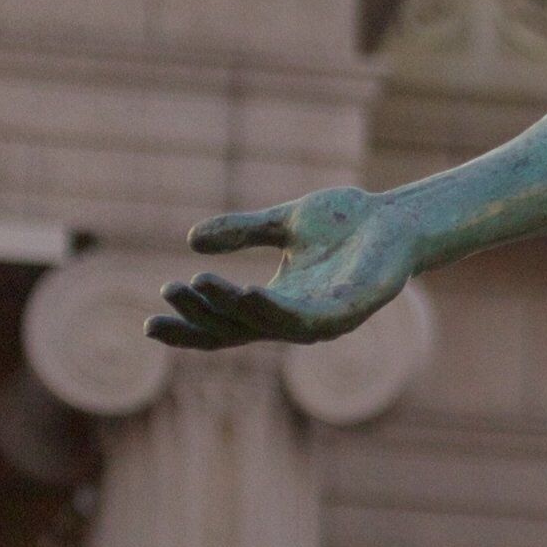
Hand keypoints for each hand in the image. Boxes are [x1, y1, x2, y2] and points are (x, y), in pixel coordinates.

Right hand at [144, 187, 415, 349]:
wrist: (397, 217)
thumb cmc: (347, 222)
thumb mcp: (283, 223)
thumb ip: (242, 232)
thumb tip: (192, 241)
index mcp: (277, 302)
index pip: (224, 325)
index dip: (188, 326)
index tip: (149, 323)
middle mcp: (295, 318)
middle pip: (235, 329)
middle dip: (199, 316)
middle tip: (168, 292)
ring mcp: (320, 319)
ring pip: (264, 325)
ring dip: (228, 308)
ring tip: (197, 286)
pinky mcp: (347, 312)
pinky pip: (303, 319)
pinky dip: (272, 311)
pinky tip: (248, 295)